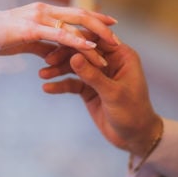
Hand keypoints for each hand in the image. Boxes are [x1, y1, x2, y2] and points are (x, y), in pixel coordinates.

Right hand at [0, 2, 118, 67]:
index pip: (76, 14)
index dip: (96, 19)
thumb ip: (43, 45)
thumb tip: (58, 54)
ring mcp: (38, 18)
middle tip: (118, 38)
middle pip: (81, 15)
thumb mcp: (26, 41)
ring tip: (111, 48)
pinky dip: (75, 40)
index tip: (113, 27)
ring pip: (74, 24)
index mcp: (44, 13)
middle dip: (102, 26)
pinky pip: (57, 34)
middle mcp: (45, 11)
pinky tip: (88, 47)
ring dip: (94, 37)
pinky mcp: (29, 28)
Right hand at [39, 39, 161, 156]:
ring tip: (43, 74)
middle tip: (47, 60)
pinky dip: (60, 85)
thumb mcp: (113, 93)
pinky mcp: (89, 88)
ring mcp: (97, 75)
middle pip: (82, 51)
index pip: (98, 39)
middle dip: (64, 55)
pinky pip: (72, 83)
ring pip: (74, 66)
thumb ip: (92, 75)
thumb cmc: (133, 112)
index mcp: (121, 55)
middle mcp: (109, 61)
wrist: (134, 137)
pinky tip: (47, 88)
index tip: (60, 39)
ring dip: (58, 70)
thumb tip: (73, 57)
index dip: (79, 38)